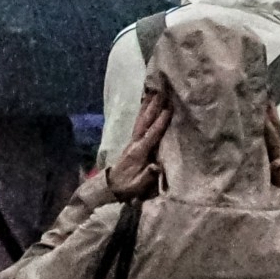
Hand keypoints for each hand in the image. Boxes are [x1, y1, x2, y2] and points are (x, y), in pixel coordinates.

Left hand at [107, 86, 169, 200]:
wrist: (110, 187)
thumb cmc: (126, 187)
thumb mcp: (137, 186)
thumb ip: (147, 176)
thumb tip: (156, 166)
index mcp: (138, 152)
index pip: (151, 134)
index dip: (160, 122)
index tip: (169, 108)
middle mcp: (135, 143)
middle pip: (145, 121)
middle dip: (154, 106)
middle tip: (162, 91)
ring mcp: (132, 141)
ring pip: (140, 119)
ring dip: (147, 105)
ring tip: (154, 90)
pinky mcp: (132, 141)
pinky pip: (138, 122)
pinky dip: (142, 111)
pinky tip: (146, 103)